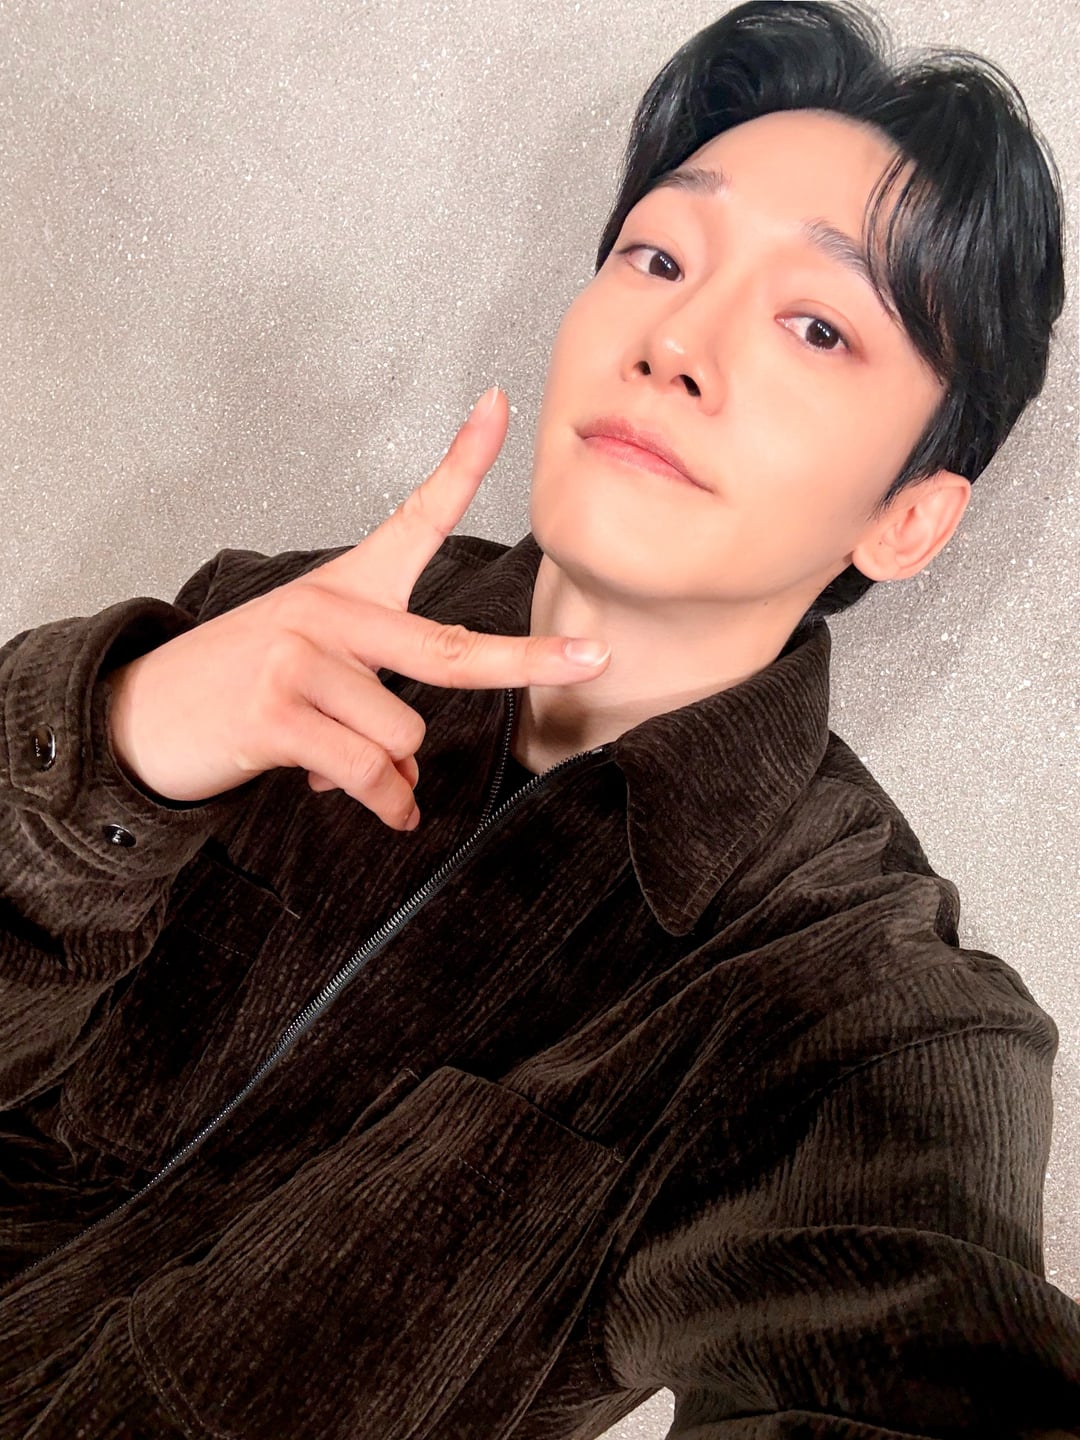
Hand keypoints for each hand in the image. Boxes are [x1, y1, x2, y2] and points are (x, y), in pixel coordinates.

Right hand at [104, 387, 610, 830]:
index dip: (462, 461)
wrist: (144, 713)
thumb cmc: (242, 684)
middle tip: (591, 660)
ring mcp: (300, 659)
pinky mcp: (276, 712)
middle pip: (451, 651)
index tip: (499, 402)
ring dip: (388, 774)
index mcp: (347, 588)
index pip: (415, 517)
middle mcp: (329, 612)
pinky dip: (380, 803)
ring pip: (403, 737)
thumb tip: (407, 785)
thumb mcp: (312, 664)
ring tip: (338, 763)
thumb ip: (375, 711)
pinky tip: (373, 806)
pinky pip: (367, 773)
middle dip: (529, 661)